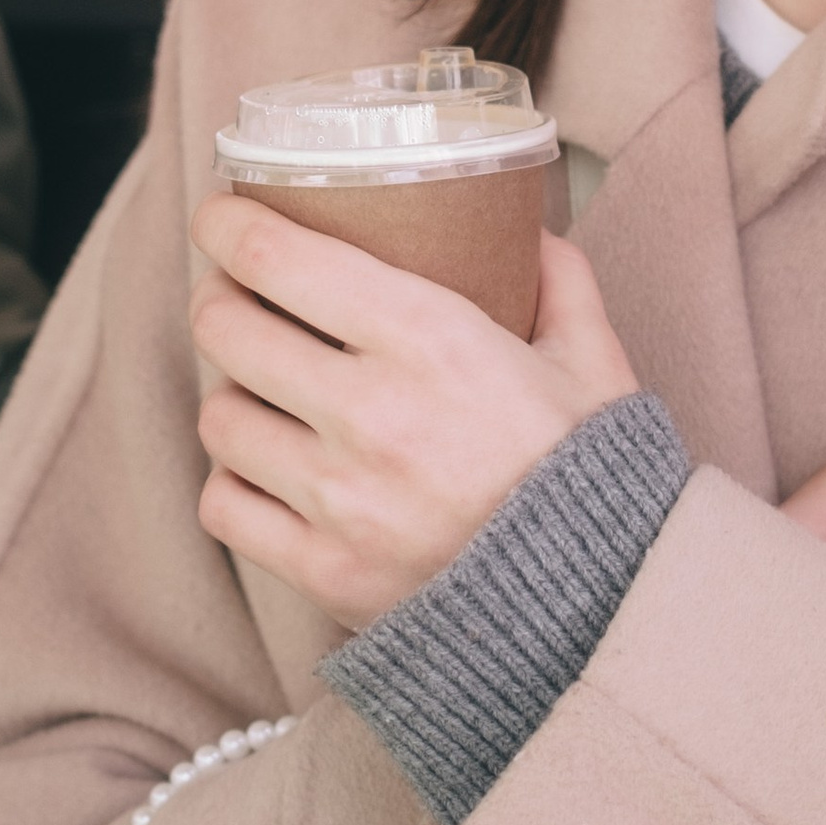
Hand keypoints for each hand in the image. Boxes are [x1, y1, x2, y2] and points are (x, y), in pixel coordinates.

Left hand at [189, 194, 640, 627]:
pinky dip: (236, 481)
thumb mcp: (593, 362)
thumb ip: (560, 282)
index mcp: (431, 339)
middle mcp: (372, 412)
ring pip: (219, 416)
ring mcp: (340, 498)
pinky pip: (225, 505)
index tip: (222, 215)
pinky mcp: (324, 571)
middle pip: (225, 329)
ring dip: (233, 394)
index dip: (228, 223)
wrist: (606, 609)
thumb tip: (526, 228)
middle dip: (221, 301)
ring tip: (262, 391)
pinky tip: (268, 469)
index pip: (277, 257)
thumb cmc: (593, 477)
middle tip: (238, 298)